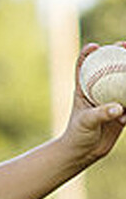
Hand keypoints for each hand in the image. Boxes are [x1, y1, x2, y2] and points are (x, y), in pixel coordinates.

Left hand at [61, 43, 125, 164]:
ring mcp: (110, 99)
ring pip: (123, 82)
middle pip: (107, 68)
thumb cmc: (78, 135)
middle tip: (124, 47)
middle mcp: (97, 91)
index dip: (87, 54)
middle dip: (117, 55)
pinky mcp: (122, 110)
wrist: (84, 152)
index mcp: (83, 90)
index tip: (95, 46)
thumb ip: (101, 114)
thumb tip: (119, 108)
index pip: (82, 67)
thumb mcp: (86, 122)